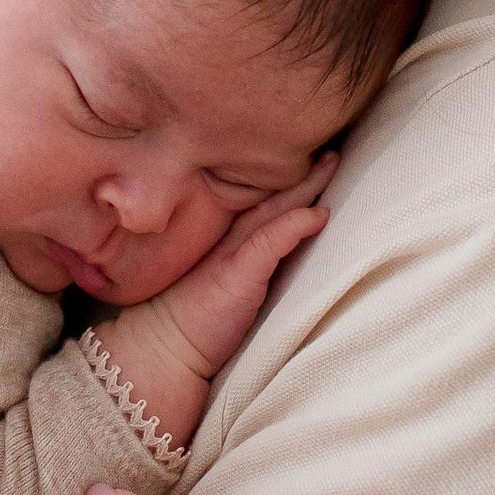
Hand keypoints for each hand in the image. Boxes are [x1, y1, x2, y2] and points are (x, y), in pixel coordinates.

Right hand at [99, 160, 333, 444]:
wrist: (163, 347)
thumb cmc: (195, 321)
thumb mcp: (229, 284)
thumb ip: (254, 265)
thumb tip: (287, 252)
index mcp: (228, 239)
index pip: (264, 202)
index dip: (290, 182)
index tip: (315, 160)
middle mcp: (230, 238)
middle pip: (272, 197)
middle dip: (303, 172)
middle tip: (332, 148)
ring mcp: (232, 253)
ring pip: (274, 209)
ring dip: (305, 186)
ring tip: (331, 162)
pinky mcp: (237, 274)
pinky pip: (271, 241)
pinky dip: (296, 224)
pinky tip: (319, 212)